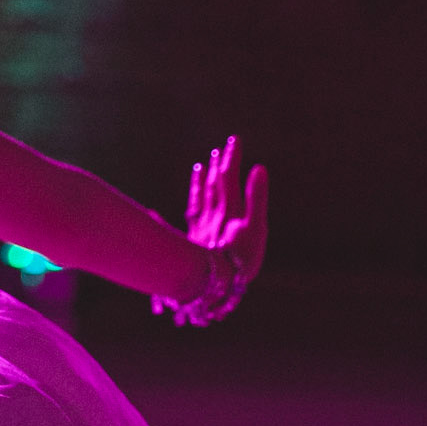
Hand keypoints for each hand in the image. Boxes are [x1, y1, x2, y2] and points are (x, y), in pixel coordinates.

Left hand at [186, 134, 267, 285]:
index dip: (232, 159)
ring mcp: (201, 229)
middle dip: (220, 165)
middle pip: (214, 185)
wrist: (212, 285)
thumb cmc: (239, 259)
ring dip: (203, 181)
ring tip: (203, 166)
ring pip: (201, 199)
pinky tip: (167, 205)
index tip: (234, 139)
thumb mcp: (255, 229)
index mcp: (229, 211)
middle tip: (223, 147)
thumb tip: (259, 168)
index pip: (229, 178)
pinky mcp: (194, 243)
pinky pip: (188, 218)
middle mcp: (212, 216)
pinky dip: (184, 209)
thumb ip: (256, 198)